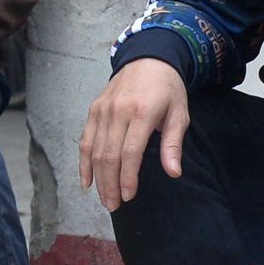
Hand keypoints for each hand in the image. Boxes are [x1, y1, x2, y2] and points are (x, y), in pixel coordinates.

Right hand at [79, 58, 188, 210]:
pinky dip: (83, 163)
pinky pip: (84, 141)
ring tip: (104, 199)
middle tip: (114, 206)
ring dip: (98, 179)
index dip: (127, 178)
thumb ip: (173, 144)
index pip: (130, 152)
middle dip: (110, 184)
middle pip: (108, 155)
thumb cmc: (167, 89)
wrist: (147, 59)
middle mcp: (118, 111)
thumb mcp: (179, 113)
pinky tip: (87, 182)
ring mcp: (103, 110)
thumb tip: (173, 172)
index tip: (129, 196)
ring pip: (94, 151)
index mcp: (142, 112)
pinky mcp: (93, 110)